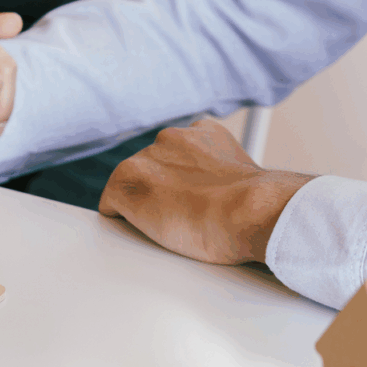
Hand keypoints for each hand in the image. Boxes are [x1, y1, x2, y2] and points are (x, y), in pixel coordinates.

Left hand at [98, 119, 315, 263]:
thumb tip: (225, 196)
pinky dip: (123, 221)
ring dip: (145, 205)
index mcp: (202, 134)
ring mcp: (146, 160)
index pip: (176, 154)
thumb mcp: (246, 176)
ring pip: (132, 186)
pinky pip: (111, 205)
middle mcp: (170, 139)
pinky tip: (148, 232)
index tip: (189, 200)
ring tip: (173, 227)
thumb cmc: (255, 206)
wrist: (250, 210)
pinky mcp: (126, 184)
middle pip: (151, 170)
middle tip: (184, 218)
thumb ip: (225, 174)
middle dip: (162, 193)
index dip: (180, 182)